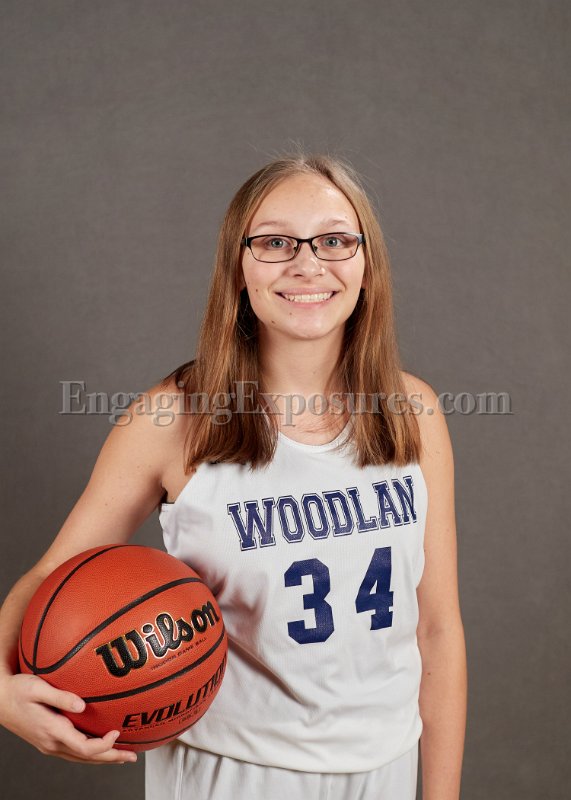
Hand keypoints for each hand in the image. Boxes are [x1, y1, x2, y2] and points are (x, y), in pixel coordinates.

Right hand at [0, 672, 137, 763]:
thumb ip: (60, 696)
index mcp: (52, 731)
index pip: (83, 747)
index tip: (117, 732)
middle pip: (87, 757)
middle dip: (111, 757)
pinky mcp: (48, 741)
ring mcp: (49, 745)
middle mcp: (51, 743)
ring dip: (103, 758)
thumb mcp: (37, 687)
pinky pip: (74, 752)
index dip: (103, 745)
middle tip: (132, 756)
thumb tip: (82, 705)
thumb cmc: (18, 690)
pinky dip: (92, 753)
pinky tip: (101, 747)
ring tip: (123, 755)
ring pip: (81, 758)